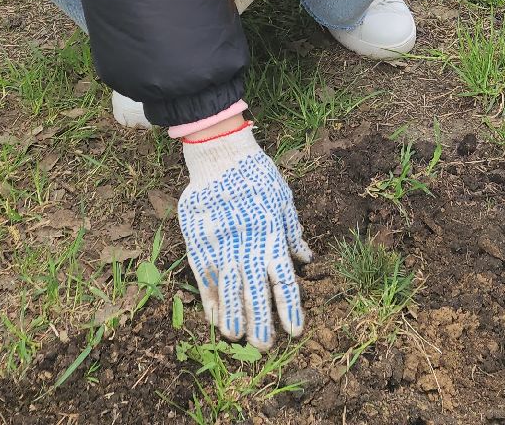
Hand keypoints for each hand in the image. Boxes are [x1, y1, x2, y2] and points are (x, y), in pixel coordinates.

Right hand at [177, 124, 311, 348]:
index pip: (283, 283)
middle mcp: (246, 248)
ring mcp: (220, 247)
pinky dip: (209, 299)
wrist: (220, 156)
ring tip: (236, 338)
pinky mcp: (198, 243)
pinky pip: (203, 279)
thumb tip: (306, 259)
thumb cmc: (256, 176)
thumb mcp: (283, 201)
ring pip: (227, 291)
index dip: (289, 309)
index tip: (295, 331)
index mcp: (271, 238)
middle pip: (255, 294)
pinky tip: (213, 317)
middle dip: (261, 323)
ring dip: (233, 316)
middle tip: (264, 347)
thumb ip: (291, 233)